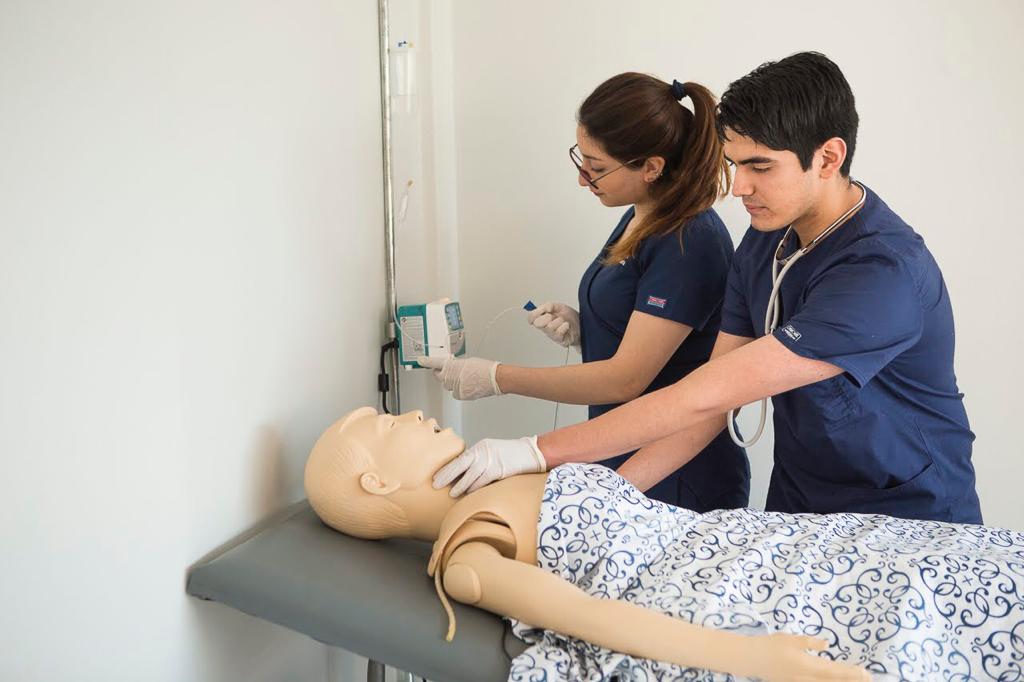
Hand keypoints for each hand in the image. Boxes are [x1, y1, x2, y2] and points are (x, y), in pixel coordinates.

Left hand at [417, 355, 500, 400]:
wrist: (495, 378)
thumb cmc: (485, 368)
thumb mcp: (467, 362)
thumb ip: (456, 365)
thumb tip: (452, 368)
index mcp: (452, 365)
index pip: (434, 363)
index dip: (426, 362)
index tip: (420, 360)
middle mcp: (450, 377)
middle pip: (439, 376)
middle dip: (442, 373)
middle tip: (449, 370)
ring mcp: (455, 387)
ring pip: (448, 386)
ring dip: (452, 382)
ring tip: (465, 378)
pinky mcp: (461, 395)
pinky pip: (455, 393)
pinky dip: (459, 389)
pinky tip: (468, 385)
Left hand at [432, 436, 546, 496]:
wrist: (532, 452)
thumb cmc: (512, 455)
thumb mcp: (492, 452)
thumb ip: (479, 461)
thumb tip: (463, 475)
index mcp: (480, 448)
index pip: (459, 459)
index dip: (446, 468)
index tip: (436, 476)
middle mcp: (482, 452)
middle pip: (459, 465)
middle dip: (446, 476)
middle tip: (436, 485)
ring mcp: (490, 461)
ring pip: (469, 477)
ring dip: (460, 486)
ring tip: (452, 494)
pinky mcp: (498, 470)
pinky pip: (482, 482)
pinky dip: (474, 489)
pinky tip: (468, 495)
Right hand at [527, 302, 580, 348]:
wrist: (582, 326)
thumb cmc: (571, 318)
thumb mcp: (560, 307)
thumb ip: (550, 306)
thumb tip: (546, 308)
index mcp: (544, 319)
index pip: (532, 318)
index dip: (533, 315)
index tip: (540, 311)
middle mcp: (546, 328)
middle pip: (538, 323)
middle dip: (546, 317)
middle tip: (553, 316)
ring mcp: (552, 335)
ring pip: (549, 327)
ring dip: (558, 321)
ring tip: (564, 321)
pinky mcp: (560, 340)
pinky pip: (558, 333)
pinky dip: (563, 326)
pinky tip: (567, 325)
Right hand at [743, 633, 869, 681]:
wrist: (751, 659)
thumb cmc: (771, 645)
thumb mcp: (791, 639)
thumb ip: (810, 643)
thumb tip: (827, 645)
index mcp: (806, 665)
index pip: (834, 671)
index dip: (850, 673)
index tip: (865, 673)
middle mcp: (805, 678)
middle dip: (850, 681)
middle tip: (867, 679)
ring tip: (853, 680)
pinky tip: (831, 681)